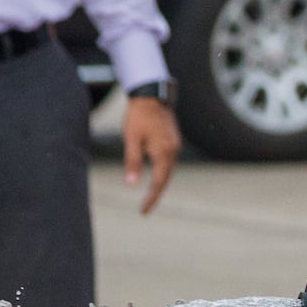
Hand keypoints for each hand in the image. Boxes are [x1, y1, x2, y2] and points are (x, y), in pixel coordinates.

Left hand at [122, 95, 180, 214]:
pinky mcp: (173, 141)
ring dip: (160, 185)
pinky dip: (162, 173)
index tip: (143, 211)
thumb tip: (132, 184)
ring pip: (168, 171)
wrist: (151, 94)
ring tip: (149, 197)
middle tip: (145, 209)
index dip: (151, 198)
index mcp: (163, 152)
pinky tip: (156, 177)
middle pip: (166, 180)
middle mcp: (173, 150)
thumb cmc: (138, 115)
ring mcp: (175, 145)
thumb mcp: (131, 139)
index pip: (158, 183)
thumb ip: (133, 162)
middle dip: (156, 195)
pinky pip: (169, 163)